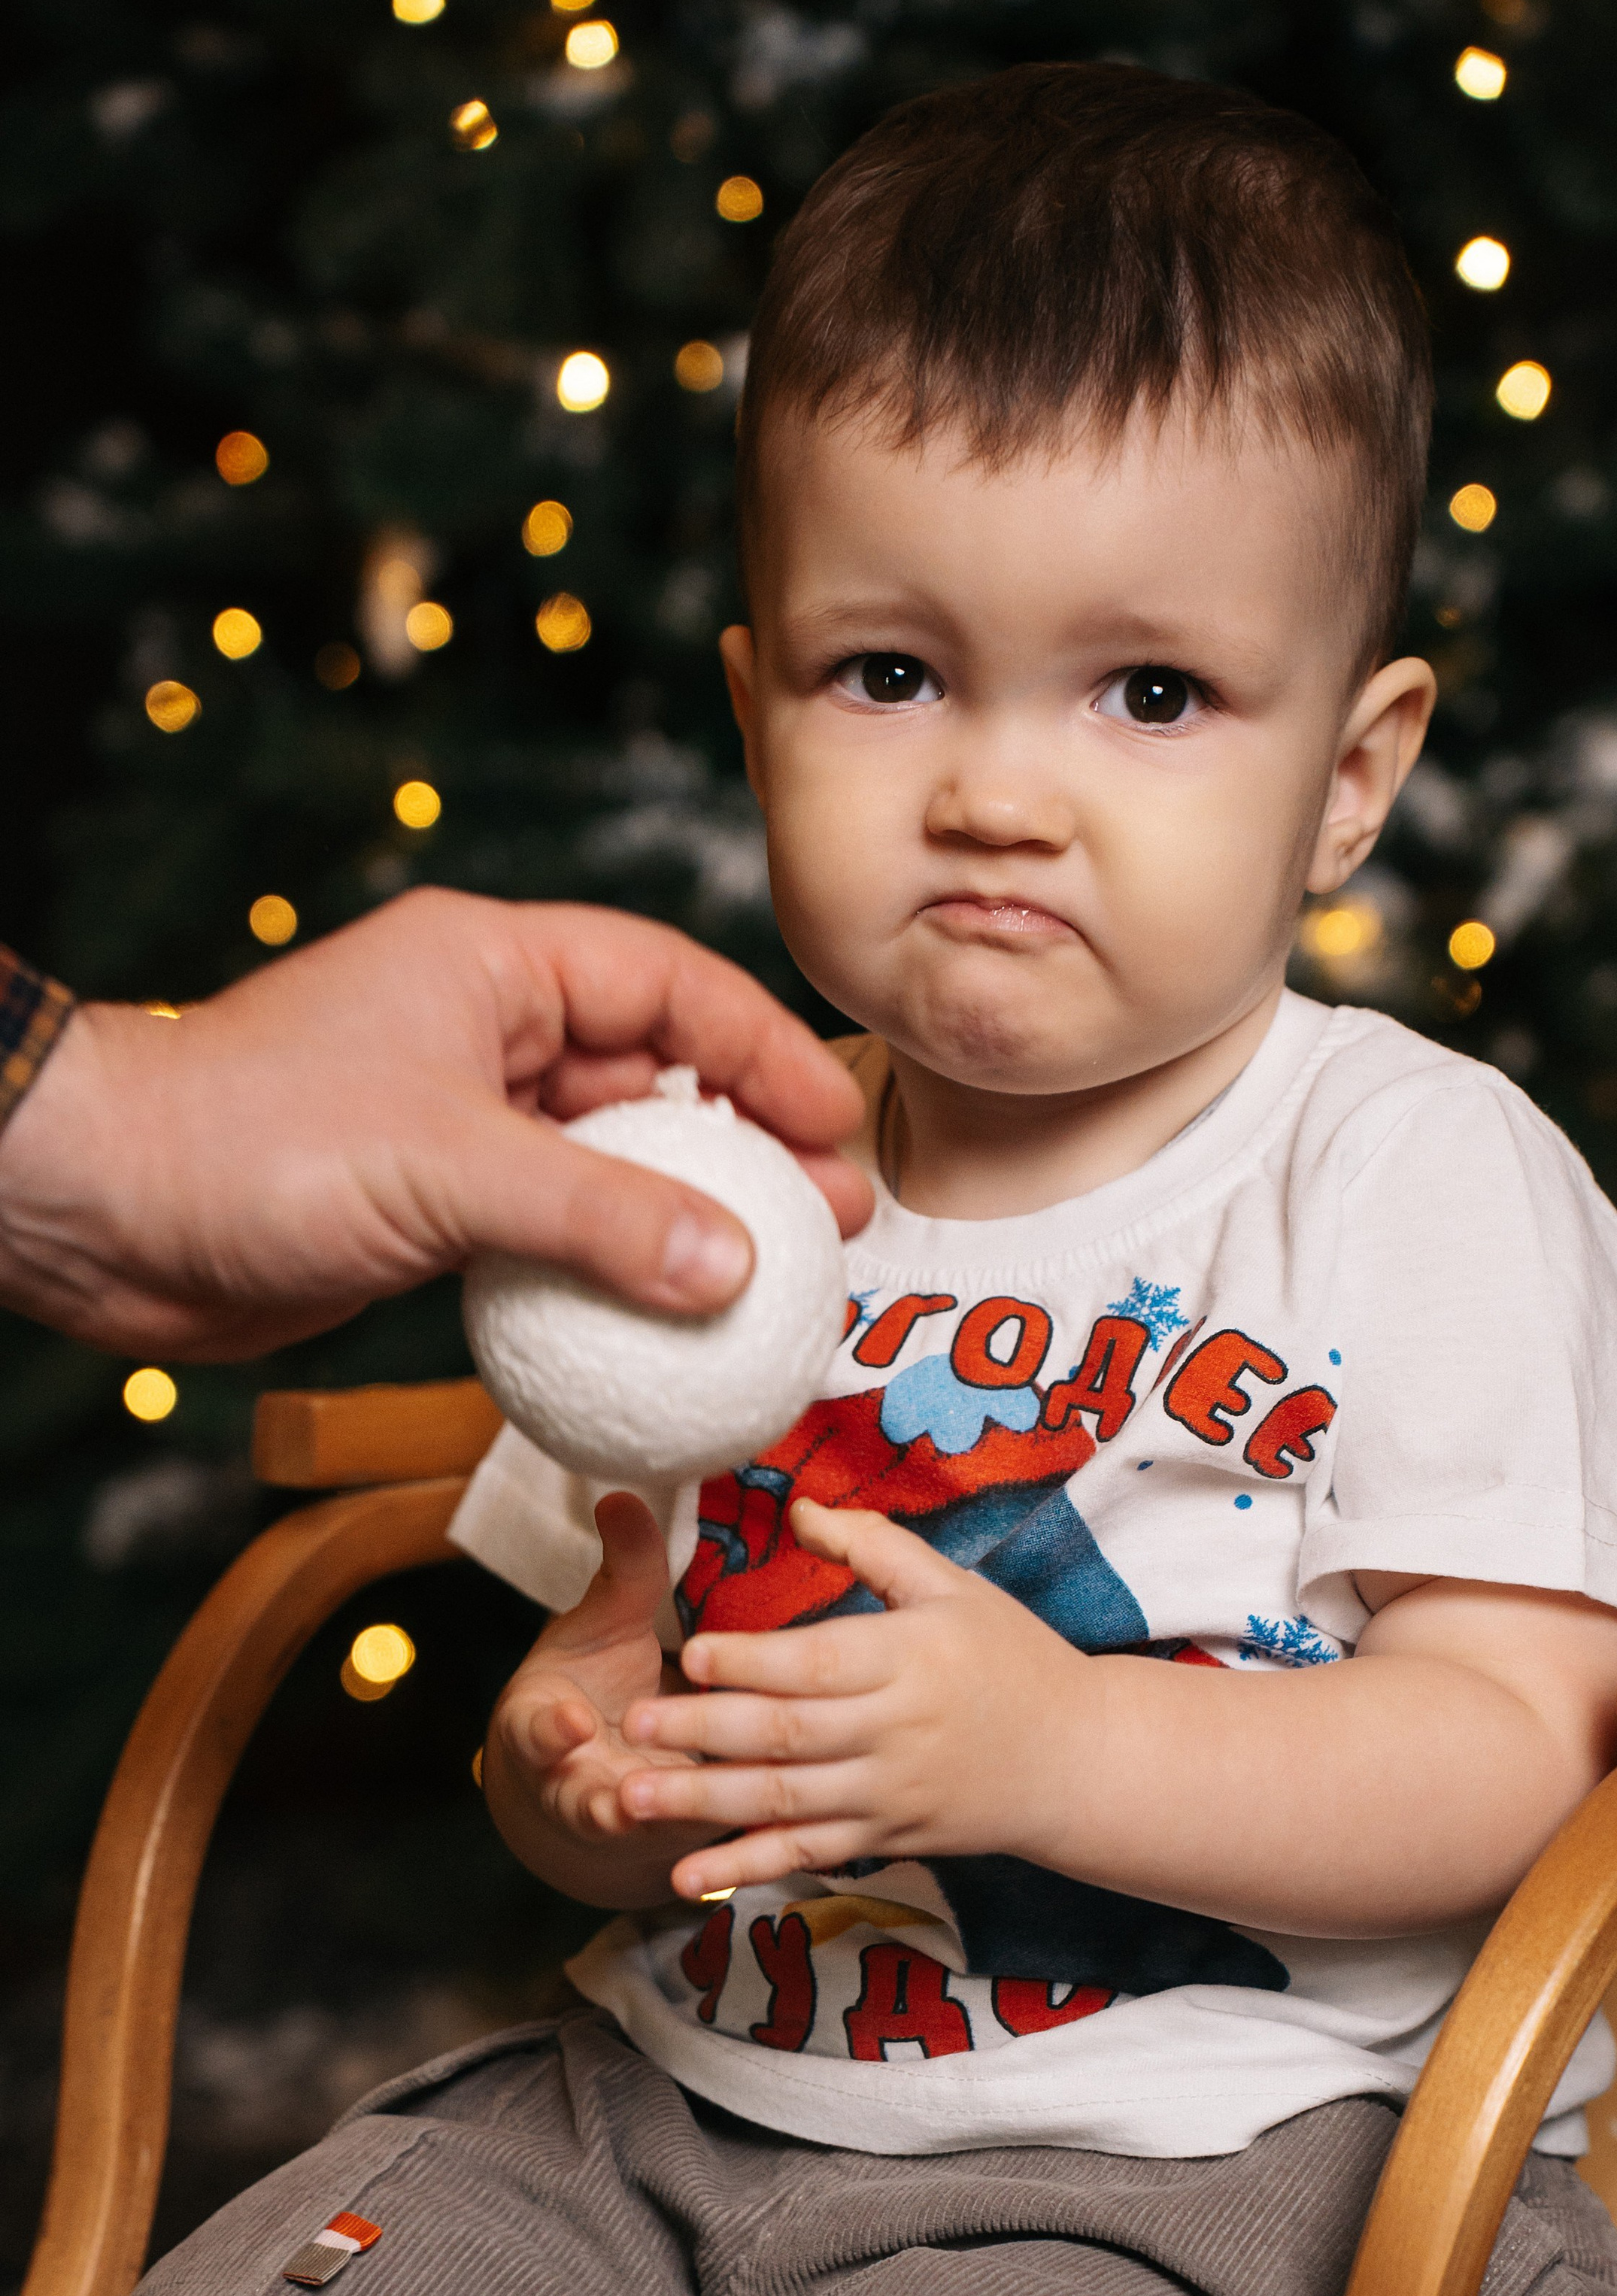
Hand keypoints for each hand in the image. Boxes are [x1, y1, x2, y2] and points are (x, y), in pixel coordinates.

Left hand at [0, 887, 870, 1357]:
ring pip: (608, 1164)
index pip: (670, 986)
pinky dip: (610, 1276)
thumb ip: (601, 1215)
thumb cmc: (251, 1145)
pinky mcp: (431, 1210)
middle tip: (830, 1222)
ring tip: (770, 1284)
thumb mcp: (449, 1169)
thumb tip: (734, 1268)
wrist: (97, 1216)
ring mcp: (458, 1124)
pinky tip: (663, 1328)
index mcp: (493, 967)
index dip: (766, 1053)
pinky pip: (552, 1235)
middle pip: (654, 1076)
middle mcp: (483, 1033)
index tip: (840, 1127)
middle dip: (749, 1148)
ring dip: (688, 1222)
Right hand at [489, 1493, 696, 1850]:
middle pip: (583, 1804)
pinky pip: (701, 1852)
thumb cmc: (596, 1683)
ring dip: (671, 1833)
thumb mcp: (603, 1625)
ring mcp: (626, 1824)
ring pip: (645, 1836)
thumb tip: (624, 1496)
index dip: (546, 1733)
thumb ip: (622, 1572)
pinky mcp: (677, 1844)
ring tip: (704, 1825)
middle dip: (604, 1803)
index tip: (564, 1723)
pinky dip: (728, 1850)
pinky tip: (777, 1835)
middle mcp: (577, 1786)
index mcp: (544, 1731)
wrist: (596, 1770)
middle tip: (624, 1799)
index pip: (533, 1734)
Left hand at [615, 1497, 1088, 1898]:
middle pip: (789, 1734)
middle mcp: (896, 1732)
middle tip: (631, 1726)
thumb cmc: (1012, 1658)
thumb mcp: (955, 1588)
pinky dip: (746, 1869)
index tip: (690, 1652)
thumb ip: (874, 1547)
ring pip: (785, 1801)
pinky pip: (807, 1855)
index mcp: (910, 1659)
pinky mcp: (884, 1839)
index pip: (819, 1662)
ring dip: (704, 1804)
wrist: (1077, 1761)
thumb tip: (799, 1507)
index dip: (753, 1660)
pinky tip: (686, 1877)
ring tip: (628, 1798)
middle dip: (703, 1731)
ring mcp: (888, 1795)